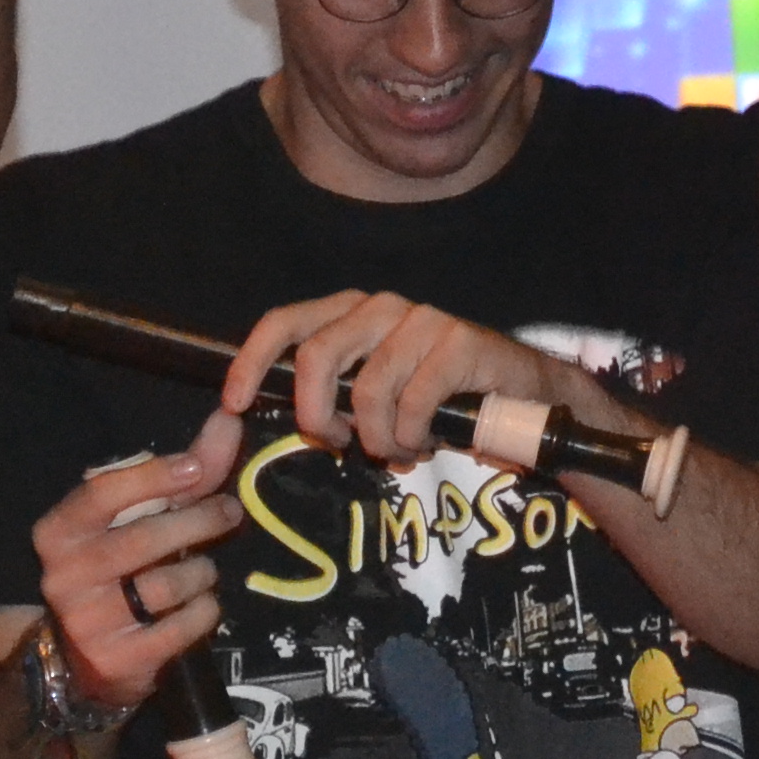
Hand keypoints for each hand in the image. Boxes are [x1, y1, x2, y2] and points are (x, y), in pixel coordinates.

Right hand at [27, 420, 245, 710]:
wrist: (84, 657)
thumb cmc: (117, 569)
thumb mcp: (137, 518)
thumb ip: (184, 473)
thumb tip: (229, 421)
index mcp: (59, 532)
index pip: (102, 494)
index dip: (151, 478)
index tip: (195, 468)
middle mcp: (65, 576)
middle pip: (142, 540)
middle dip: (196, 521)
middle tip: (229, 511)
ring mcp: (89, 622)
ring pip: (165, 587)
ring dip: (201, 571)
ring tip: (205, 569)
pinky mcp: (118, 660)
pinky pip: (180, 628)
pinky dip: (204, 611)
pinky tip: (202, 605)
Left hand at [234, 290, 608, 474]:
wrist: (524, 394)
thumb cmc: (439, 397)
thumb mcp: (378, 393)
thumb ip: (336, 395)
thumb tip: (295, 419)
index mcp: (352, 312)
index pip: (285, 321)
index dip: (252, 361)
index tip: (234, 404)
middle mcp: (382, 307)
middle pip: (316, 357)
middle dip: (316, 415)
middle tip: (339, 444)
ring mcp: (422, 321)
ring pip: (367, 390)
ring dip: (376, 438)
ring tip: (396, 451)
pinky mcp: (459, 344)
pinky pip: (412, 403)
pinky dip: (410, 437)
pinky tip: (424, 443)